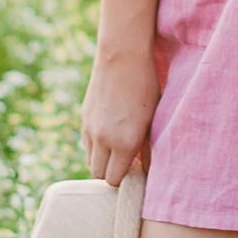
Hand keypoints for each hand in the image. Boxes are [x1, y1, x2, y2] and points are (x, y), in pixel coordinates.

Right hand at [81, 49, 159, 184]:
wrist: (122, 57)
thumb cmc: (145, 87)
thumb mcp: (153, 120)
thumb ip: (149, 149)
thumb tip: (147, 172)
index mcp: (124, 144)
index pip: (114, 180)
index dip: (124, 180)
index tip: (135, 172)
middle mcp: (104, 140)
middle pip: (99, 174)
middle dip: (111, 173)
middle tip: (126, 164)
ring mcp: (90, 129)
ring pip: (90, 160)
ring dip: (102, 160)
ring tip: (117, 150)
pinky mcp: (83, 118)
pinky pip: (86, 143)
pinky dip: (96, 145)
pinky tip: (109, 133)